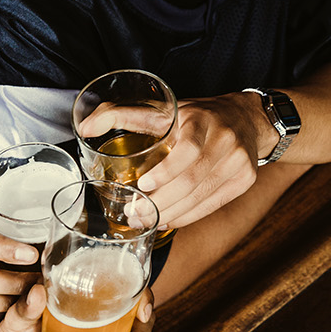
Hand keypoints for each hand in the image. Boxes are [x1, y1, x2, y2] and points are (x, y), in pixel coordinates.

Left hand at [135, 92, 268, 228]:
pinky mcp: (245, 179)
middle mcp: (225, 139)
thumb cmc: (196, 117)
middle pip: (192, 180)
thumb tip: (85, 126)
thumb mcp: (163, 111)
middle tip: (135, 214)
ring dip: (170, 214)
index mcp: (202, 119)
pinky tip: (168, 220)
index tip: (144, 184)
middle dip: (160, 203)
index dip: (167, 171)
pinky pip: (212, 205)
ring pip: (201, 197)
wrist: (245, 120)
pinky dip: (187, 216)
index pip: (188, 149)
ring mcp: (239, 162)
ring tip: (146, 220)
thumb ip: (122, 116)